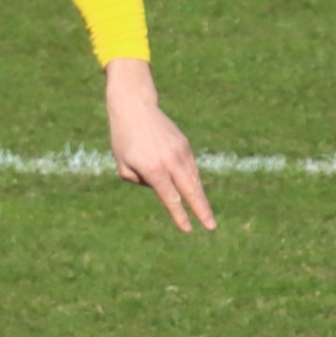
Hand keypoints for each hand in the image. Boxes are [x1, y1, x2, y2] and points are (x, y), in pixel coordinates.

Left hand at [103, 59, 214, 231]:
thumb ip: (141, 182)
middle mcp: (170, 161)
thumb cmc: (123, 139)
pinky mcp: (184, 145)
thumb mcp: (123, 166)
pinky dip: (193, 181)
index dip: (179, 215)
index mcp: (153, 169)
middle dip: (202, 210)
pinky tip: (195, 192)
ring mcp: (180, 152)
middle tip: (211, 226)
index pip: (170, 198)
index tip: (187, 229)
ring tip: (206, 214)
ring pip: (194, 180)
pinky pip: (191, 168)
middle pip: (191, 191)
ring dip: (200, 197)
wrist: (135, 108)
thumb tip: (162, 188)